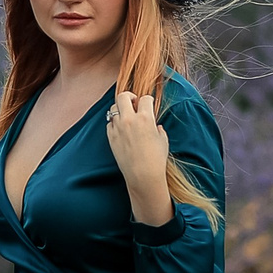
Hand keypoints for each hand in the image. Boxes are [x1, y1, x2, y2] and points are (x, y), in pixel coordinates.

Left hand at [105, 89, 177, 228]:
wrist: (142, 175)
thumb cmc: (156, 159)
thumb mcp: (162, 140)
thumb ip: (158, 129)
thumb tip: (156, 126)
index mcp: (145, 118)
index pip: (145, 98)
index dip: (148, 100)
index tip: (148, 103)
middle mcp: (130, 120)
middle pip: (124, 96)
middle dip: (129, 97)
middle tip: (133, 103)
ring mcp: (118, 128)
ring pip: (114, 109)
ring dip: (121, 110)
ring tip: (127, 116)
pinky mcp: (110, 137)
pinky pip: (109, 123)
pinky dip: (115, 123)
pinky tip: (121, 129)